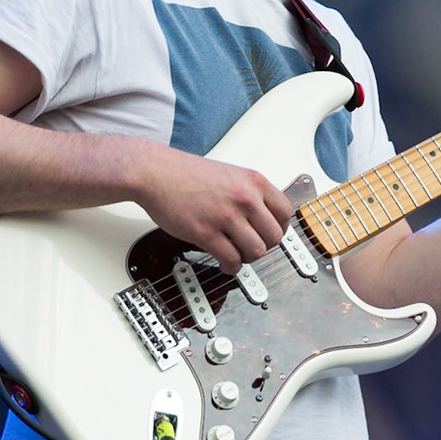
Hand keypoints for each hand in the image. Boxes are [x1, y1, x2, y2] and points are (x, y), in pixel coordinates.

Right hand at [132, 141, 292, 273]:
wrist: (155, 172)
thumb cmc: (187, 174)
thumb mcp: (231, 174)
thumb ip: (250, 193)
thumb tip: (264, 219)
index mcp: (254, 182)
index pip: (285, 212)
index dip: (280, 228)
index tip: (270, 235)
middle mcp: (245, 198)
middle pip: (274, 236)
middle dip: (264, 246)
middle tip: (251, 247)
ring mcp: (226, 216)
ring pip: (256, 251)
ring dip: (247, 259)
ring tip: (237, 256)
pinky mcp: (206, 232)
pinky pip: (231, 259)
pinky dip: (231, 267)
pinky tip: (225, 264)